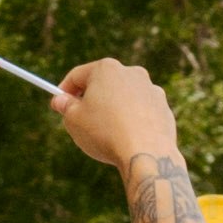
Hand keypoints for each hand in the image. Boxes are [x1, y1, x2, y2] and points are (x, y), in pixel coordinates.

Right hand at [53, 57, 179, 174]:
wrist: (146, 153)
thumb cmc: (105, 133)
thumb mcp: (74, 120)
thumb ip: (65, 107)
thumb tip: (60, 101)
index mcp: (106, 68)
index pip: (78, 76)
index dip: (64, 91)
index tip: (59, 104)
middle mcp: (132, 72)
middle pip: (103, 83)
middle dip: (90, 99)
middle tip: (80, 119)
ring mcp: (151, 90)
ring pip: (124, 98)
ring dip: (112, 110)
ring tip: (105, 133)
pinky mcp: (164, 108)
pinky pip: (141, 112)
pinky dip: (131, 121)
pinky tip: (126, 139)